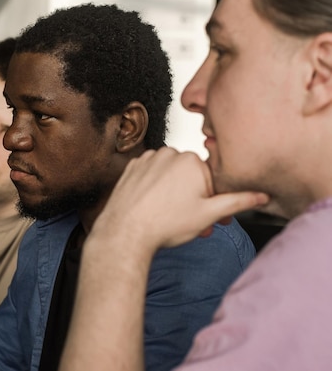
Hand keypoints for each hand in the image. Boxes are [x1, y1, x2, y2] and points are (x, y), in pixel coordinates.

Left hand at [91, 147, 268, 251]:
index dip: (214, 202)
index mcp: (191, 161)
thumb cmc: (164, 224)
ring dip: (176, 195)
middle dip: (196, 201)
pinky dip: (156, 190)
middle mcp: (169, 154)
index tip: (214, 219)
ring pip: (171, 176)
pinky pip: (152, 176)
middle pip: (191, 177)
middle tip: (193, 224)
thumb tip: (261, 196)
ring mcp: (148, 159)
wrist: (125, 231)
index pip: (212, 179)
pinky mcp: (132, 167)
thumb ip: (237, 202)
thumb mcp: (209, 214)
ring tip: (172, 218)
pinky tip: (155, 207)